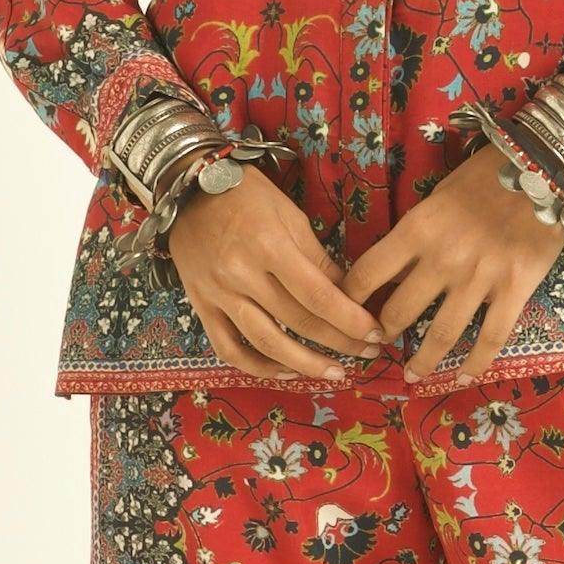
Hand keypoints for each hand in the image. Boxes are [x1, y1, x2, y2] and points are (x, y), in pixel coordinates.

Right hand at [167, 167, 392, 380]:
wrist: (187, 189)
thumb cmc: (247, 196)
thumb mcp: (291, 217)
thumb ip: (319, 260)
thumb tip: (350, 297)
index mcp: (269, 246)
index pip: (318, 295)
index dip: (350, 320)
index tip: (376, 332)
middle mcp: (241, 274)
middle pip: (298, 321)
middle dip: (339, 342)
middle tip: (367, 353)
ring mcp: (218, 294)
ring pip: (266, 343)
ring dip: (305, 365)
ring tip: (334, 374)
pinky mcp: (201, 307)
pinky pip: (229, 349)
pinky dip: (259, 367)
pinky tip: (287, 372)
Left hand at [341, 153, 563, 377]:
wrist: (546, 166)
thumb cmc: (488, 175)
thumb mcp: (440, 195)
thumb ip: (418, 233)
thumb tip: (397, 272)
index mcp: (418, 229)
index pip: (368, 273)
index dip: (349, 300)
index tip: (345, 314)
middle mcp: (443, 259)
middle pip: (400, 311)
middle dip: (384, 333)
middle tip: (380, 345)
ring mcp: (480, 278)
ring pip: (442, 334)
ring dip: (423, 361)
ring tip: (413, 375)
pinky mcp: (515, 289)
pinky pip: (491, 336)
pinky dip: (476, 363)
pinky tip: (465, 377)